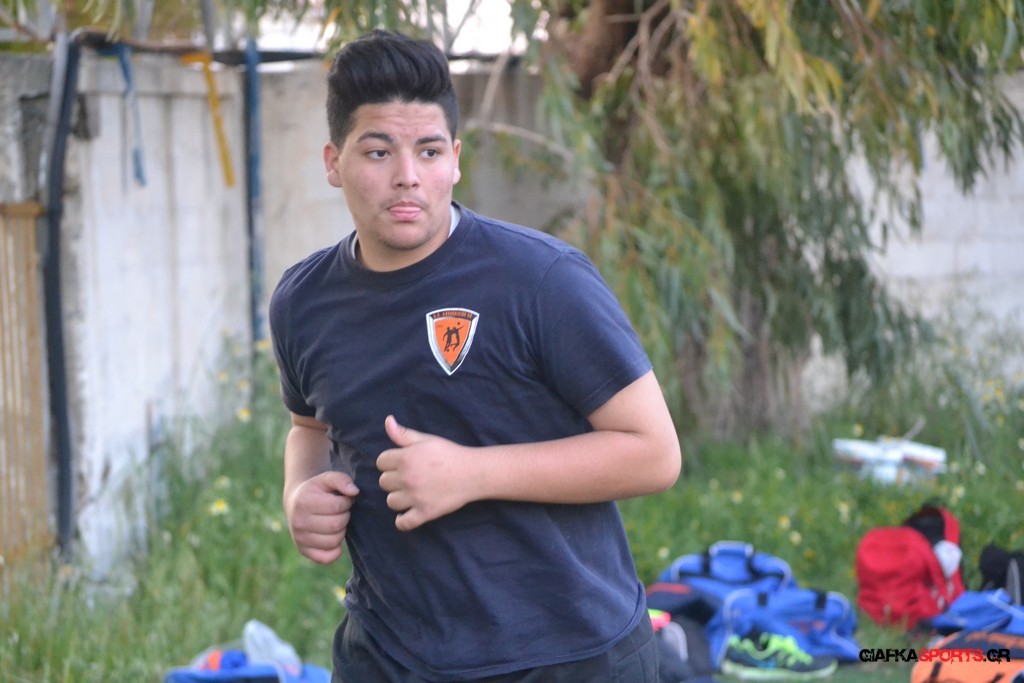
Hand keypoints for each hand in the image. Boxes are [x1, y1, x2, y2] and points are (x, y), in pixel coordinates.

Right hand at [284, 472, 358, 563]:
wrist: (296, 503)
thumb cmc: (317, 490)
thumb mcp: (327, 478)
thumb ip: (342, 480)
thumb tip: (354, 492)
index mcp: (304, 502)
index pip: (337, 506)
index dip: (346, 502)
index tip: (343, 500)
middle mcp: (299, 522)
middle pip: (336, 525)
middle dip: (345, 517)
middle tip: (341, 512)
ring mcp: (300, 539)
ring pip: (334, 541)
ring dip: (341, 531)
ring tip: (336, 522)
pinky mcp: (303, 551)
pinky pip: (326, 558)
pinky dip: (335, 551)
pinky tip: (334, 538)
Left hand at [376, 415, 474, 530]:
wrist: (473, 473)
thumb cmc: (449, 454)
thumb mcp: (426, 439)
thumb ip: (404, 434)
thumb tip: (387, 421)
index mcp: (406, 458)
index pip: (381, 462)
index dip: (390, 462)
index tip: (401, 463)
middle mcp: (407, 478)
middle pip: (383, 482)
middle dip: (393, 479)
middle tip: (409, 477)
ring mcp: (415, 497)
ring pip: (390, 502)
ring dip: (398, 498)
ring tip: (410, 493)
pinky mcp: (425, 513)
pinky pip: (403, 523)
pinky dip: (402, 520)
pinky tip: (407, 513)